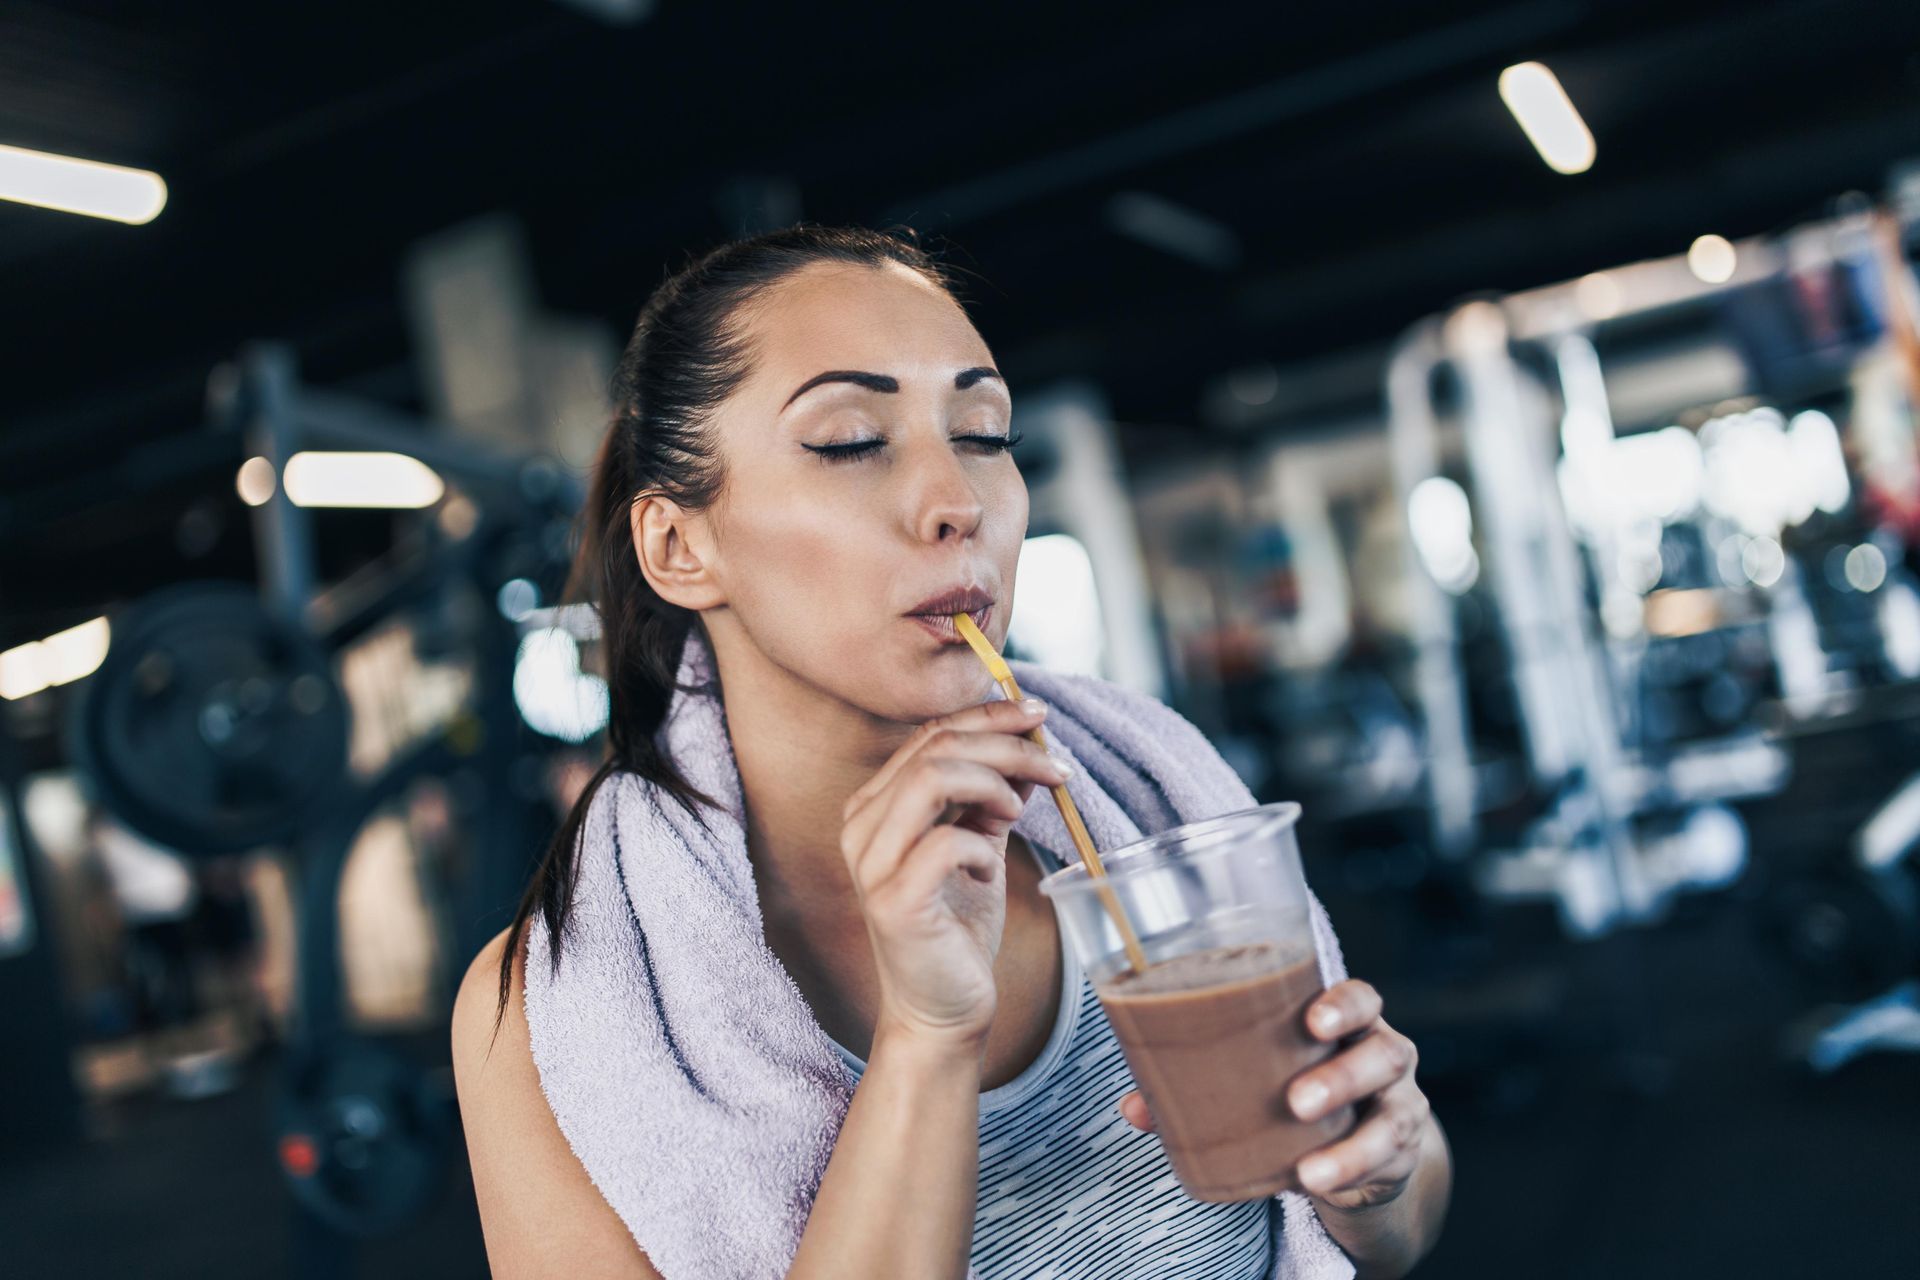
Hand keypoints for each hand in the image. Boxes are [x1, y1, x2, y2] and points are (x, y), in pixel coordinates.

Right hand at [840, 697, 1071, 1047]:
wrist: (943, 1011)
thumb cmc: (958, 929)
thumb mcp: (980, 847)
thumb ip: (992, 798)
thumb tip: (1029, 749)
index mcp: (875, 807)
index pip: (929, 734)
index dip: (987, 715)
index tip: (1039, 716)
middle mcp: (862, 828)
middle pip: (935, 748)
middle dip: (1005, 745)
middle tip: (1055, 765)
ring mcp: (871, 865)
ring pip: (932, 778)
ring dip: (993, 782)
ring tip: (1019, 813)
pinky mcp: (893, 902)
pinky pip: (945, 843)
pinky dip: (982, 845)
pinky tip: (990, 870)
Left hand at [1115, 978, 1430, 1210]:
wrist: (1358, 1148)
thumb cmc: (1298, 1088)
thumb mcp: (1262, 1077)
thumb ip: (1201, 1083)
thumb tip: (1134, 1105)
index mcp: (1347, 1022)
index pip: (1360, 998)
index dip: (1342, 1005)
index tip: (1311, 1020)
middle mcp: (1383, 1056)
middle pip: (1384, 1053)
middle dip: (1342, 1076)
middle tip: (1296, 1100)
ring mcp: (1398, 1106)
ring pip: (1393, 1117)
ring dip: (1349, 1145)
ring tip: (1309, 1169)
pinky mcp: (1397, 1156)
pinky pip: (1383, 1164)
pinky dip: (1349, 1175)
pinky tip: (1317, 1183)